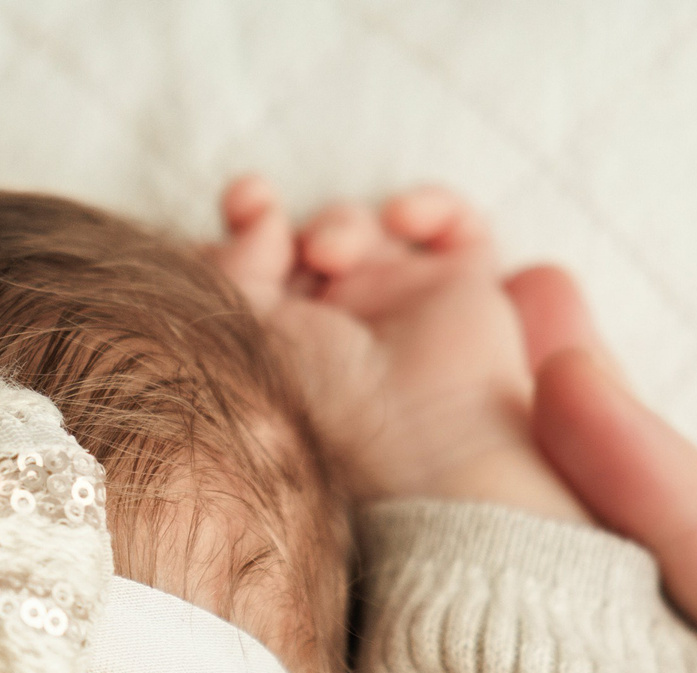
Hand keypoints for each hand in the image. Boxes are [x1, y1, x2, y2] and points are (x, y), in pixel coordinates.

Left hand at [205, 176, 588, 523]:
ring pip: (363, 228)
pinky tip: (403, 219)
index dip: (239, 232)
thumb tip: (261, 216)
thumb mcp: (250, 338)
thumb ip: (232, 269)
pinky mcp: (464, 288)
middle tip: (257, 204)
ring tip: (330, 251)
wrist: (424, 445)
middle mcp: (336, 328)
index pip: (250, 279)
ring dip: (340, 221)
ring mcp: (399, 306)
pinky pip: (454, 225)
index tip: (239, 205)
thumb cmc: (328, 408)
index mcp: (281, 348)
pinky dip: (431, 205)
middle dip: (275, 218)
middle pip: (296, 245)